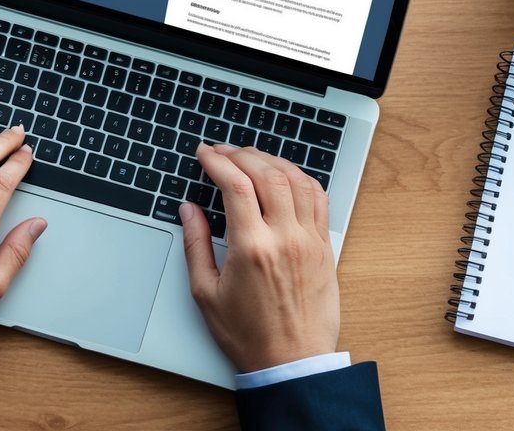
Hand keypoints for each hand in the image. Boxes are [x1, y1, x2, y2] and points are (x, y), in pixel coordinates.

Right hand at [179, 143, 339, 372]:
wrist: (292, 361)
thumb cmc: (249, 334)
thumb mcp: (206, 293)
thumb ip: (195, 245)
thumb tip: (188, 210)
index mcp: (252, 248)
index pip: (235, 185)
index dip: (217, 162)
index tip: (204, 155)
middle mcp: (285, 238)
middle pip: (266, 173)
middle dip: (241, 154)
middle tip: (222, 152)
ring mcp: (310, 240)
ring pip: (296, 179)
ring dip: (271, 160)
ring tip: (250, 157)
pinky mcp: (325, 246)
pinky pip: (318, 198)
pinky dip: (301, 178)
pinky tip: (285, 175)